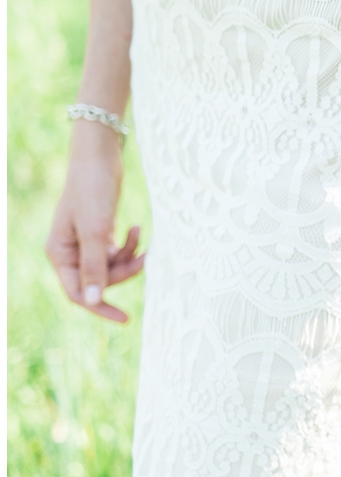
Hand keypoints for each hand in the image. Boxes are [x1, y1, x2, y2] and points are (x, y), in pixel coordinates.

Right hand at [46, 131, 145, 322]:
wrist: (100, 157)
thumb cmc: (92, 190)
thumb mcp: (95, 230)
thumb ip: (94, 265)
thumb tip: (92, 300)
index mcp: (59, 253)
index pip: (78, 293)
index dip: (100, 307)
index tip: (126, 319)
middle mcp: (69, 251)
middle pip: (100, 280)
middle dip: (124, 271)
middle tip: (145, 257)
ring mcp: (84, 242)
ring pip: (111, 266)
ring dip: (129, 256)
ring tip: (139, 233)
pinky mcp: (99, 232)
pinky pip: (116, 251)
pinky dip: (129, 244)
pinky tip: (137, 228)